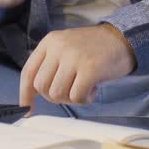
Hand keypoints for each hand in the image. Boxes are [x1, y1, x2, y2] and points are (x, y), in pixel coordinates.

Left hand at [19, 23, 136, 108]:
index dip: (25, 94)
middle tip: (71, 90)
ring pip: (57, 94)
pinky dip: (84, 99)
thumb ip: (50, 66)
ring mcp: (73, 57)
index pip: (28, 72)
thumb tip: (32, 94)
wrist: (123, 39)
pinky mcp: (89, 69)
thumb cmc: (93, 48)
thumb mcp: (65, 48)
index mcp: (49, 42)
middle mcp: (58, 47)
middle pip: (41, 87)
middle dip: (55, 96)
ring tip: (84, 87)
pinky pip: (76, 97)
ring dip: (70, 98)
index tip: (27, 109)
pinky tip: (93, 89)